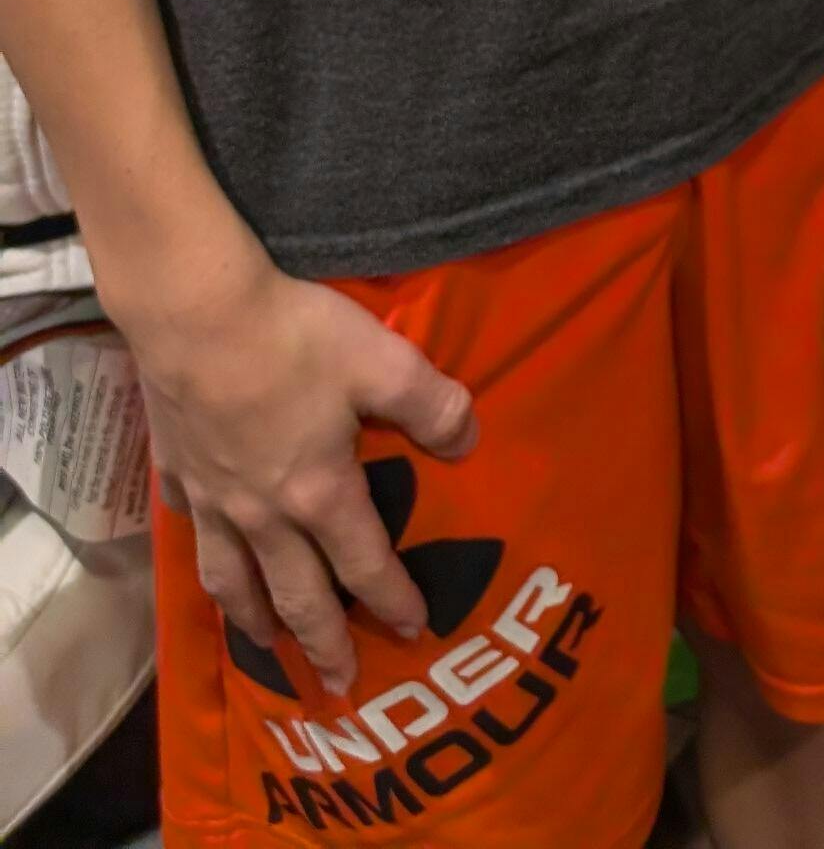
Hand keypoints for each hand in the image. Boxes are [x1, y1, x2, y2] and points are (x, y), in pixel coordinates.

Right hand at [130, 252, 476, 697]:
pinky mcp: (176, 473)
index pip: (364, 563)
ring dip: (254, 622)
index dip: (391, 601)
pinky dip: (204, 557)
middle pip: (296, 595)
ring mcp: (212, 499)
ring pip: (233, 581)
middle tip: (337, 685)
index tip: (413, 633)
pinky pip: (190, 531)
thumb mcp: (384, 361)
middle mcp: (263, 514)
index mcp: (319, 493)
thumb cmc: (294, 338)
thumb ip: (432, 406)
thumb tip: (468, 445)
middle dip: (322, 644)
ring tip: (266, 647)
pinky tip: (210, 560)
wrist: (196, 315)